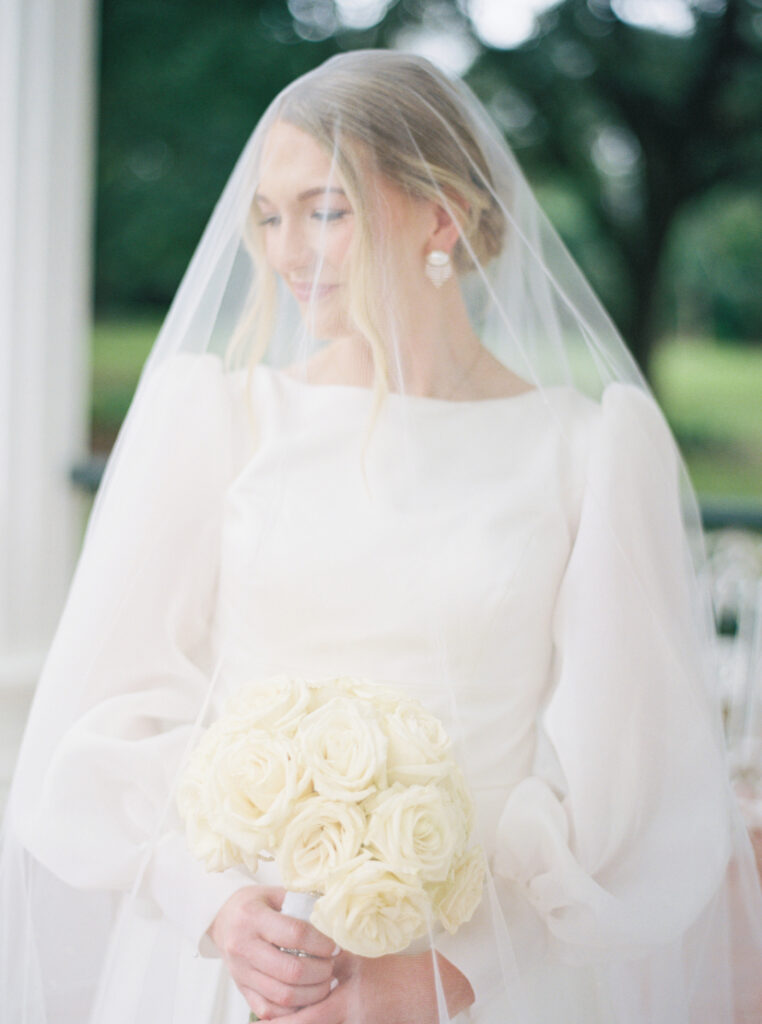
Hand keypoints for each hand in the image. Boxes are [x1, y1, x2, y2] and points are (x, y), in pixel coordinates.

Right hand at [208, 886, 337, 1019]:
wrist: (223, 918)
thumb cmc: (255, 904)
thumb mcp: (275, 893)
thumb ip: (301, 903)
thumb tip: (333, 917)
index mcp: (253, 917)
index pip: (295, 934)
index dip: (321, 943)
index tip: (336, 946)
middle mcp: (243, 947)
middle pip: (291, 971)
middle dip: (320, 971)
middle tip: (332, 965)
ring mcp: (241, 972)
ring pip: (283, 996)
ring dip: (312, 993)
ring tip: (326, 982)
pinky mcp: (241, 990)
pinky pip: (270, 1010)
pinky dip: (294, 1009)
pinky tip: (308, 996)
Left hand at [265, 948, 474, 1022]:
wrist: (426, 991)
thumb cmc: (394, 971)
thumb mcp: (360, 959)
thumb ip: (333, 958)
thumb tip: (306, 951)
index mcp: (344, 1004)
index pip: (304, 1019)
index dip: (279, 1022)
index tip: (260, 1017)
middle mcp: (347, 1021)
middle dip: (287, 1022)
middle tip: (264, 1014)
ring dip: (304, 1018)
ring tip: (281, 1010)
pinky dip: (319, 1018)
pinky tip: (310, 1009)